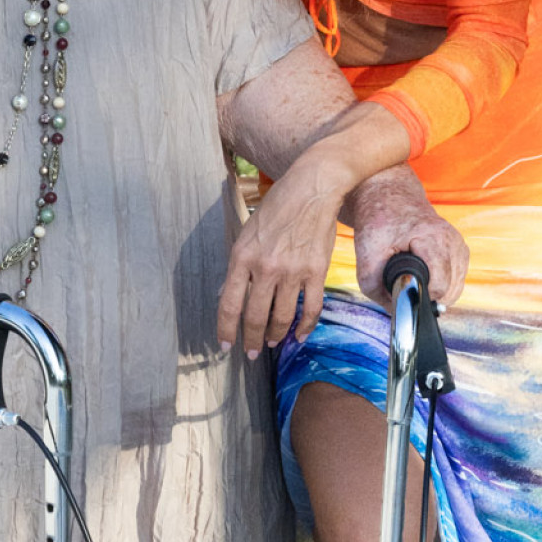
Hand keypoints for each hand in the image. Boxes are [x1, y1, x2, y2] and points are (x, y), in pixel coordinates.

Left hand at [215, 147, 344, 357]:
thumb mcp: (246, 233)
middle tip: (251, 353)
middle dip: (251, 340)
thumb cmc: (276, 208)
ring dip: (276, 335)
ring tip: (272, 342)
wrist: (312, 189)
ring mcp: (293, 271)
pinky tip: (299, 336)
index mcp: (242, 257)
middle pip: (255, 317)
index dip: (226, 329)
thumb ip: (238, 266)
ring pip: (282, 317)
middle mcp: (266, 267)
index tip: (226, 344)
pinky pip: (311, 309)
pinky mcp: (316, 271)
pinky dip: (305, 327)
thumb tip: (227, 295)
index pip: (229, 304)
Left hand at [349, 168, 468, 309]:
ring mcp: (458, 243)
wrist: (389, 195)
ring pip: (457, 287)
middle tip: (406, 289)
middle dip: (428, 297)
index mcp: (432, 238)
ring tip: (414, 281)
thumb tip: (396, 313)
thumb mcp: (366, 256)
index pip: (440, 285)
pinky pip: (458, 278)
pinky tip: (425, 277)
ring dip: (437, 293)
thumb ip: (375, 288)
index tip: (405, 295)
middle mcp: (452, 240)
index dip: (421, 297)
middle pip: (451, 290)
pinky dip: (444, 284)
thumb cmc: (377, 223)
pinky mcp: (460, 248)